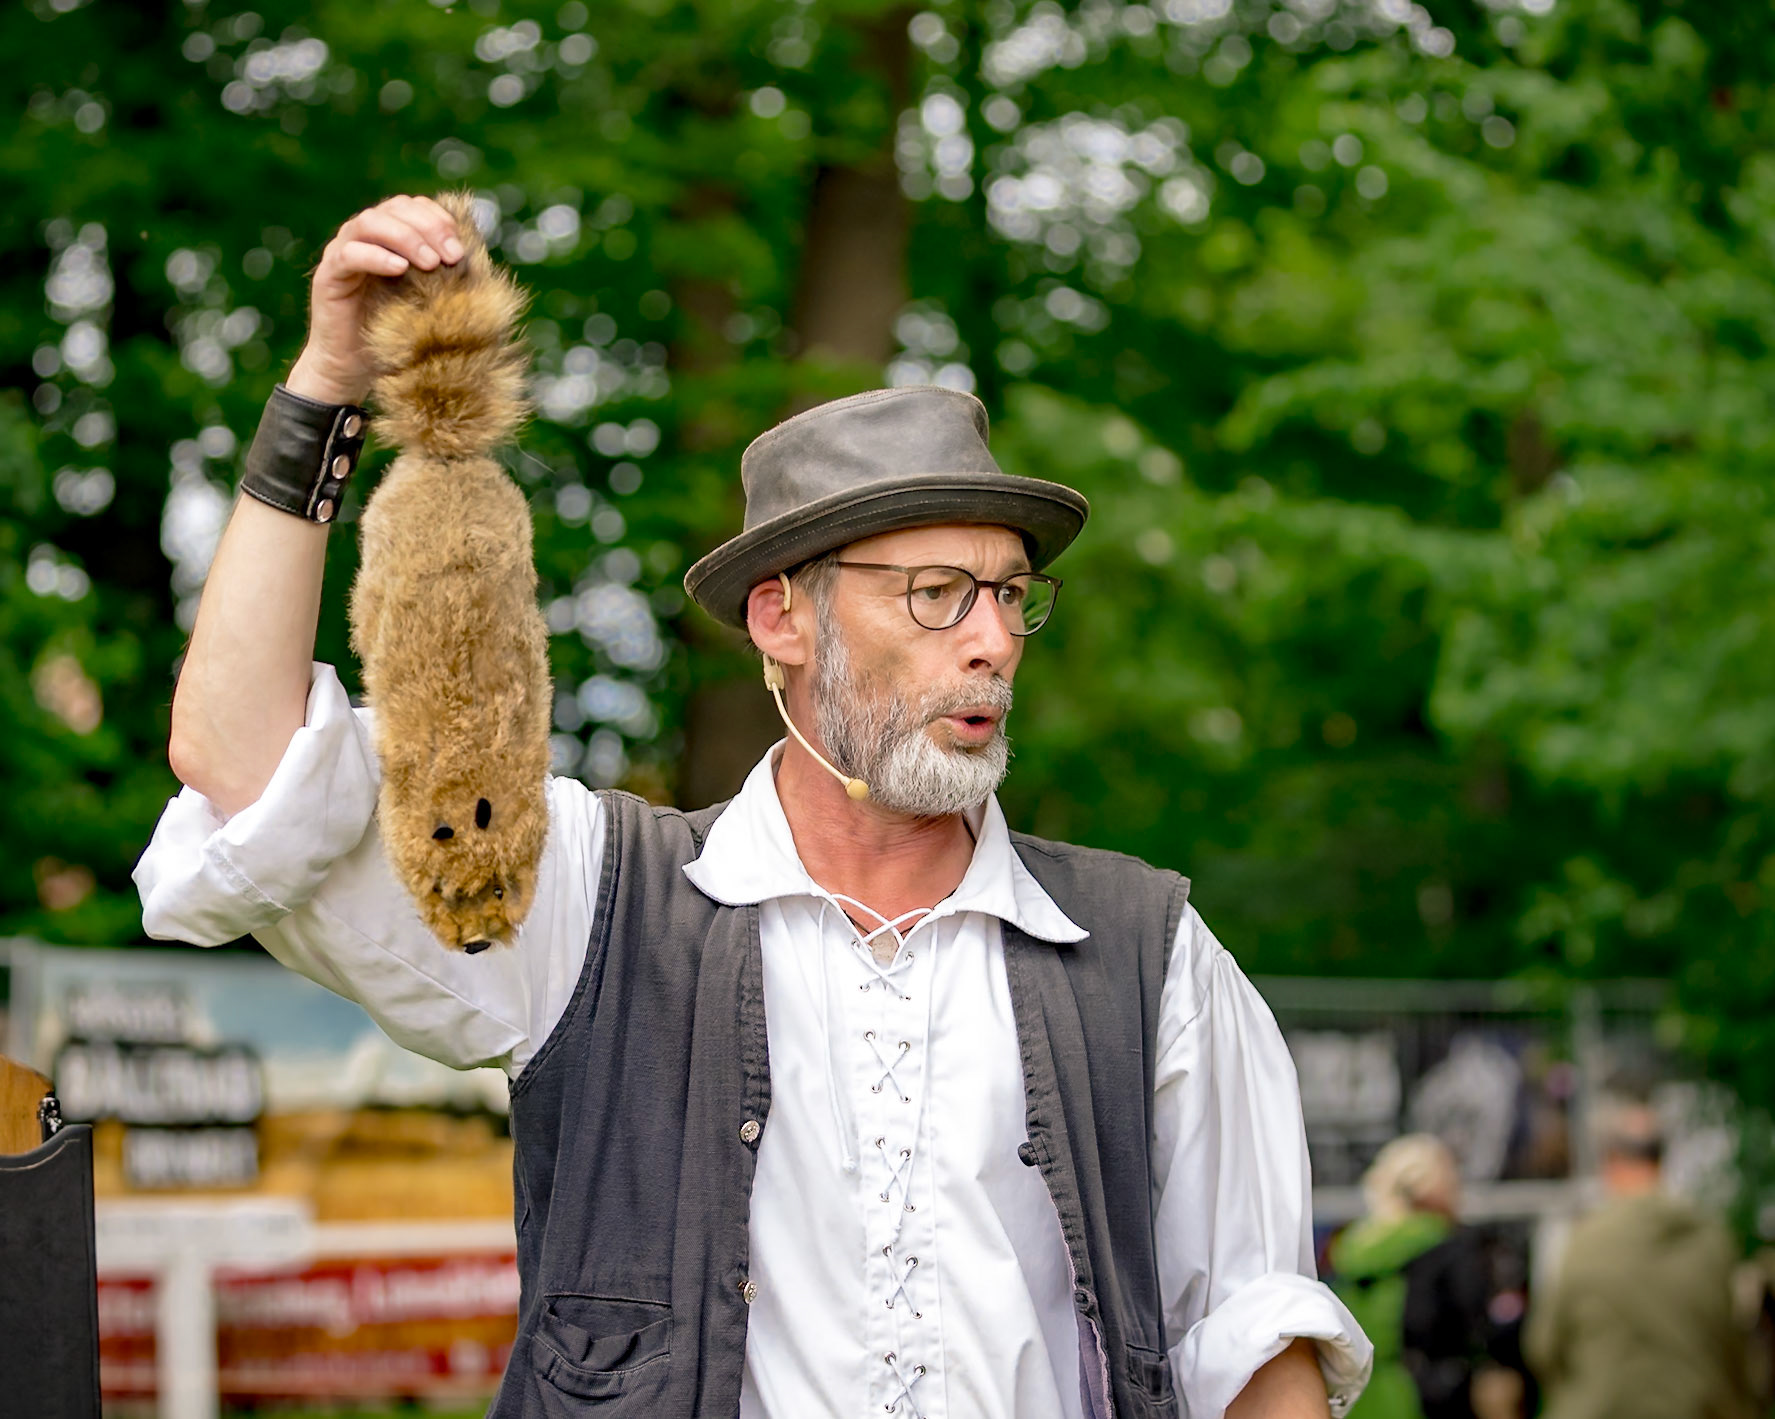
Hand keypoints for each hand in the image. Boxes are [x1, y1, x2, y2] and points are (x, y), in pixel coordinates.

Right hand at [286, 194, 466, 404]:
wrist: (353, 368)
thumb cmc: (397, 334)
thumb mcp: (428, 300)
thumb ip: (443, 274)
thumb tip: (476, 259)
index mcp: (390, 236)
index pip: (413, 206)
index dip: (438, 219)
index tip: (461, 249)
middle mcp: (365, 236)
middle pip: (395, 208)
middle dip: (429, 228)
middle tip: (452, 257)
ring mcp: (343, 250)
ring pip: (371, 222)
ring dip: (406, 238)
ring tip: (431, 263)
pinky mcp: (328, 274)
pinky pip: (350, 253)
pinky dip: (376, 257)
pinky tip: (400, 269)